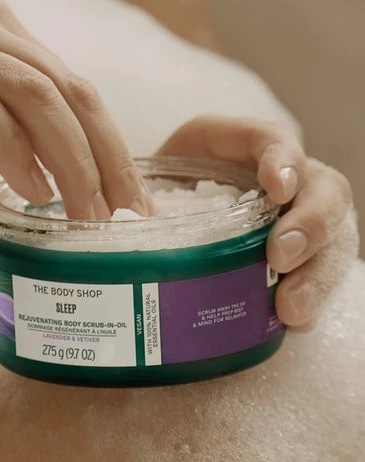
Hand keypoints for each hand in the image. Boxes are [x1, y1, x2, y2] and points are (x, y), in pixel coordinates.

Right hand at [0, 0, 150, 238]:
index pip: (73, 90)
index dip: (109, 144)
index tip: (129, 195)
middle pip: (73, 94)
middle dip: (110, 158)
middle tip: (133, 213)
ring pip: (40, 99)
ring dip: (74, 162)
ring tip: (91, 215)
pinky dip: (14, 150)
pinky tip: (31, 190)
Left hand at [157, 116, 358, 330]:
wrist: (182, 213)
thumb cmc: (176, 185)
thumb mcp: (163, 170)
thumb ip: (151, 182)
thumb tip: (127, 218)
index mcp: (251, 148)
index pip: (276, 140)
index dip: (282, 161)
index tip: (276, 188)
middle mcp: (291, 181)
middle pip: (325, 193)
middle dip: (310, 225)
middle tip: (281, 256)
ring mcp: (304, 221)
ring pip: (333, 240)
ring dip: (315, 275)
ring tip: (289, 307)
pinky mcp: (304, 260)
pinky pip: (321, 279)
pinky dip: (311, 301)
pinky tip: (292, 320)